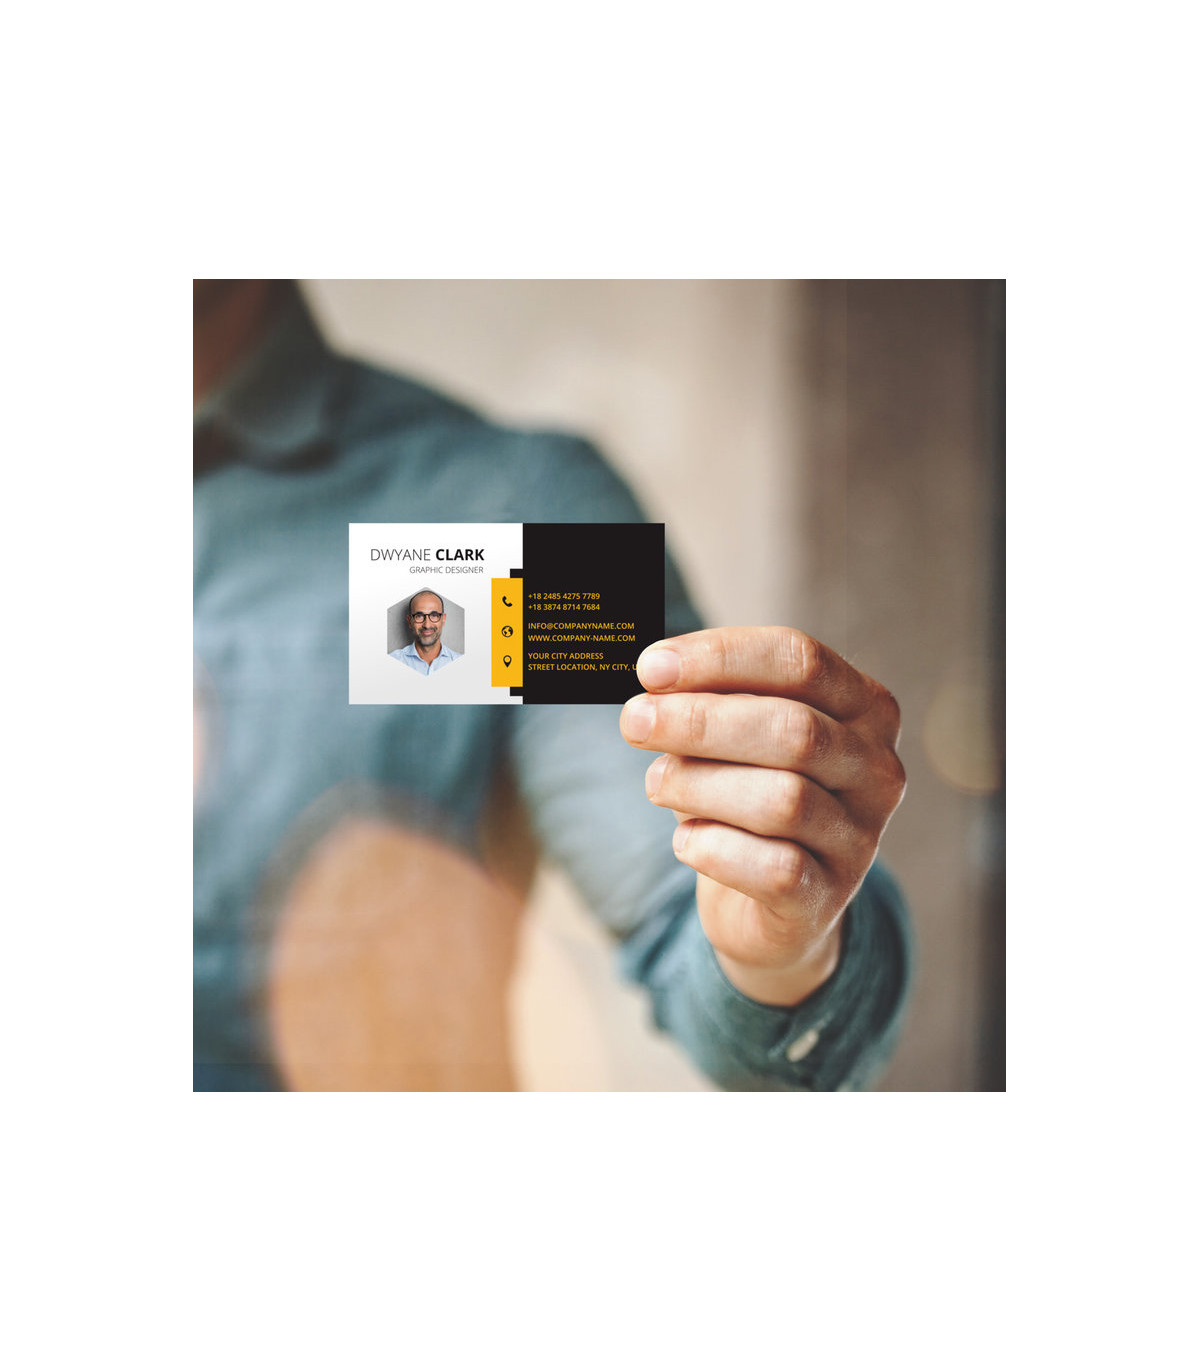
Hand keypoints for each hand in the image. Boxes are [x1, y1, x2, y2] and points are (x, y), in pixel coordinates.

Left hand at [619, 627, 905, 1005]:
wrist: (768, 903)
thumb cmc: (746, 794)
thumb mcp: (734, 737)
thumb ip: (711, 701)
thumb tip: (657, 677)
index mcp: (865, 709)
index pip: (800, 660)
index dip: (720, 657)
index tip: (651, 667)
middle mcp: (876, 771)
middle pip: (794, 730)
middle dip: (700, 721)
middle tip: (634, 722)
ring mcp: (860, 840)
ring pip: (783, 801)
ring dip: (699, 785)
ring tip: (657, 783)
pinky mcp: (827, 899)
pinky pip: (774, 869)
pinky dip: (714, 848)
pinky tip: (686, 840)